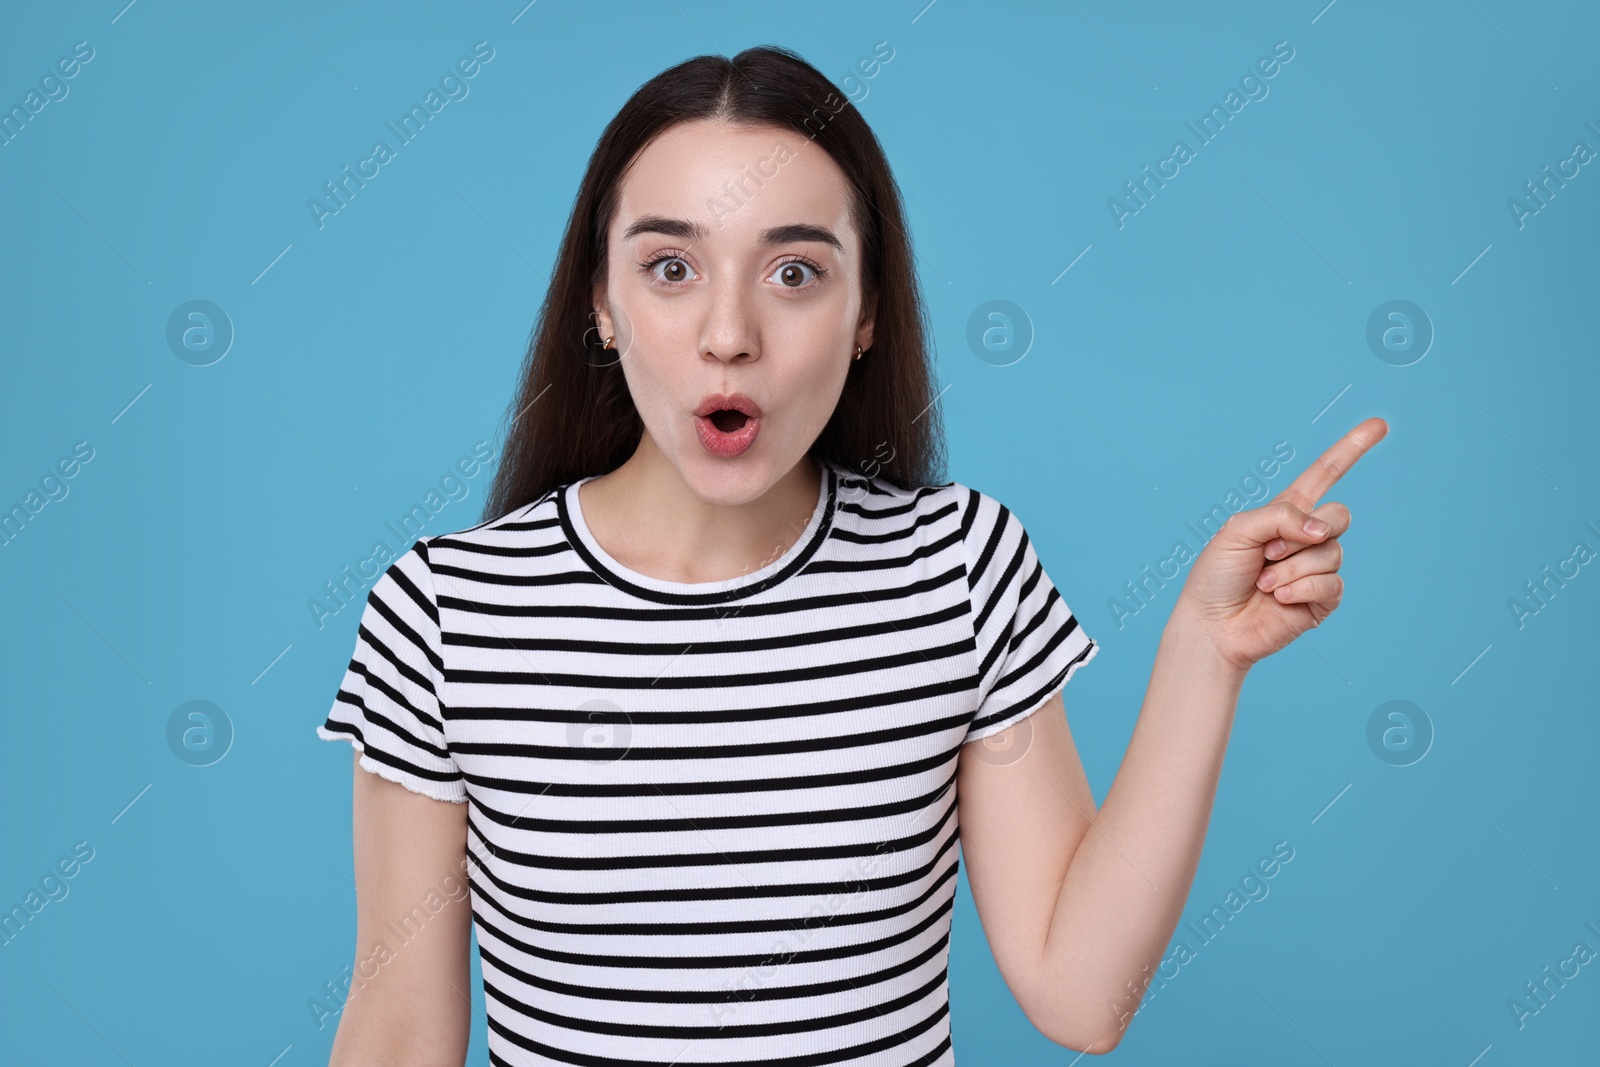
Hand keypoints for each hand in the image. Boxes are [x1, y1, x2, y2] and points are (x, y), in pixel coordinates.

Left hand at [1174, 417, 1388, 673]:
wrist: (1212, 625)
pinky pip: (1330, 584)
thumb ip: (1281, 516)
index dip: (1351, 449)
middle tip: (1268, 552)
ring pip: (1331, 553)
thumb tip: (1323, 530)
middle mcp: (1306, 537)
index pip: (1324, 475)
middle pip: (1339, 516)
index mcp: (1286, 513)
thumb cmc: (1217, 575)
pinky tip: (1278, 598)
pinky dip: (1300, 588)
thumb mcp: (1237, 530)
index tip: (1379, 425)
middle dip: (1307, 532)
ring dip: (1291, 568)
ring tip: (1263, 582)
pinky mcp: (1322, 600)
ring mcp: (1316, 568)